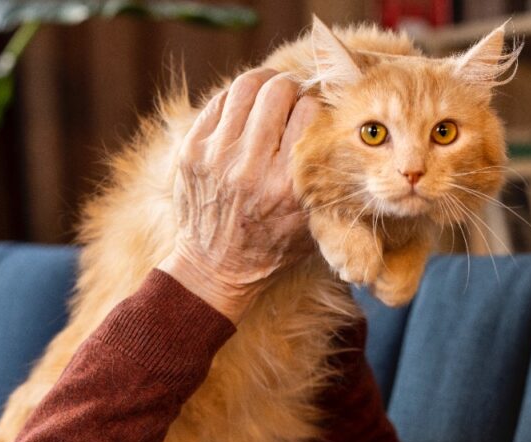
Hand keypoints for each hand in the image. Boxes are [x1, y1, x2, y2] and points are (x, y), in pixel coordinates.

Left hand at [159, 68, 319, 322]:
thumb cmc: (272, 247)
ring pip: (245, 87)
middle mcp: (251, 168)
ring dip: (263, 84)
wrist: (214, 269)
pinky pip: (219, 102)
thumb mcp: (312, 223)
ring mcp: (216, 157)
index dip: (316, 108)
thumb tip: (338, 131)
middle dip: (290, 88)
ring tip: (269, 96)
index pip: (309, 114)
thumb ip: (326, 182)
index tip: (314, 115)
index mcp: (287, 186)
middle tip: (292, 98)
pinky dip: (236, 100)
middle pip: (277, 91)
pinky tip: (244, 113)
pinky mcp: (191, 152)